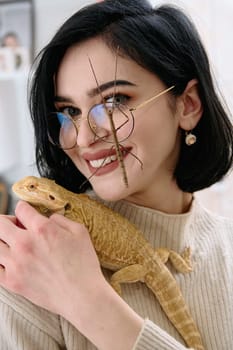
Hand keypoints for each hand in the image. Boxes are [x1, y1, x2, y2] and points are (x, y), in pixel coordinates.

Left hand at [0, 201, 142, 349]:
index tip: (26, 213)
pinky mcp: (12, 282)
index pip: (21, 209)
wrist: (81, 296)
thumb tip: (48, 218)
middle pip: (0, 223)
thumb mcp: (79, 232)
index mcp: (42, 229)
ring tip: (13, 244)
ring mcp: (16, 264)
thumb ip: (61, 219)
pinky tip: (9, 261)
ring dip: (2, 240)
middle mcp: (25, 244)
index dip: (24, 208)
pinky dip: (0, 261)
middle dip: (8, 221)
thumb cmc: (83, 264)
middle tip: (17, 226)